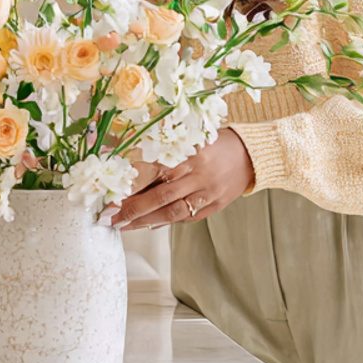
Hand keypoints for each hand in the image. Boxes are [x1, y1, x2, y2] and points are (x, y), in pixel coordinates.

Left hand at [103, 128, 253, 230]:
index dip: (130, 182)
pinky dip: (166, 221)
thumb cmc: (217, 143)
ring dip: (144, 221)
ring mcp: (207, 193)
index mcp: (189, 152)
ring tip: (123, 225)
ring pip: (171, 211)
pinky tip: (149, 224)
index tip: (110, 191)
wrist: (253, 154)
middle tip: (109, 216)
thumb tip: (131, 162)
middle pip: (159, 195)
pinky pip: (186, 217)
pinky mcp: (214, 205)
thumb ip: (167, 149)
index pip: (154, 169)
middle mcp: (198, 174)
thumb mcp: (193, 137)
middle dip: (132, 208)